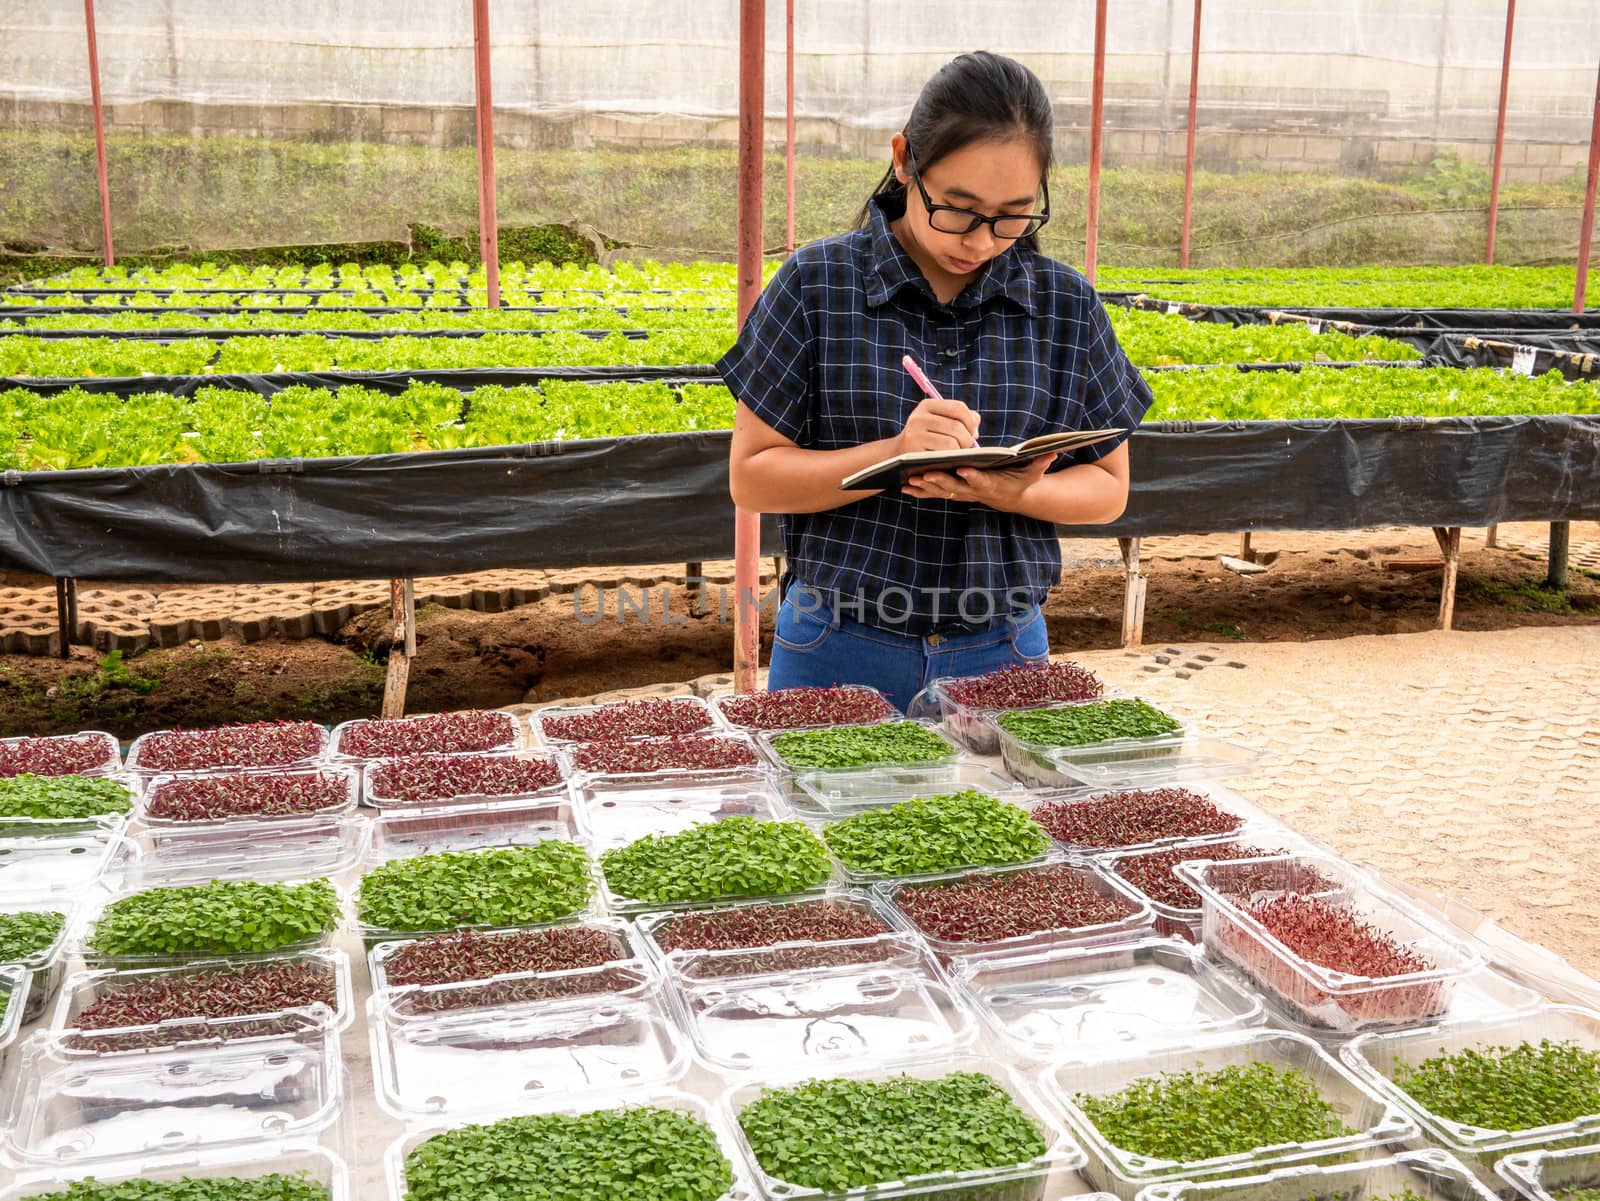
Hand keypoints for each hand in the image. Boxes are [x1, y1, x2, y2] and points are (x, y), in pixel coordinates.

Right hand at [894, 397, 979, 455]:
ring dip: (961, 451)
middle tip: (968, 448)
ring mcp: (915, 434)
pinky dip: (951, 459)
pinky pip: (942, 456)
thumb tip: (975, 423)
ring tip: (960, 455)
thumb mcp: (938, 422)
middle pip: (957, 427)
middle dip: (968, 439)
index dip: (971, 421)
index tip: (973, 433)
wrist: (897, 456)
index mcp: (927, 405)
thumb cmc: (926, 438)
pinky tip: (951, 460)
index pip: (958, 408)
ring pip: (951, 443)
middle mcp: (919, 417)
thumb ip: (960, 418)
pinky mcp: (914, 452)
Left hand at [903, 453, 1058, 511]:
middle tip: (923, 474)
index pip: (980, 480)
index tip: (962, 468)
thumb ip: (1040, 463)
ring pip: (941, 492)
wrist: (1011, 497)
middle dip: (939, 481)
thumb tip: (1051, 452)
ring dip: (925, 487)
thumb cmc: (1021, 481)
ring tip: (908, 480)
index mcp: (991, 484)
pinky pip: (934, 494)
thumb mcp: (1033, 473)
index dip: (972, 476)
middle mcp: (974, 491)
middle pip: (955, 487)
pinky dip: (920, 491)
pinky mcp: (954, 493)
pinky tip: (904, 487)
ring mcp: (962, 493)